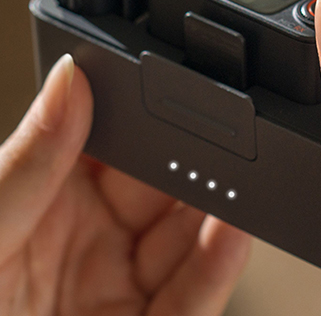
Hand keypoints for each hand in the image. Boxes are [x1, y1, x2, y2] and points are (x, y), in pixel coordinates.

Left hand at [0, 55, 250, 314]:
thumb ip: (29, 162)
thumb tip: (70, 80)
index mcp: (38, 201)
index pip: (109, 145)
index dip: (143, 120)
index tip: (175, 100)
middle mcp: (82, 241)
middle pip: (157, 190)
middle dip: (191, 166)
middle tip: (221, 146)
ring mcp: (115, 289)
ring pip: (182, 242)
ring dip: (214, 213)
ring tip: (238, 188)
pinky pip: (191, 300)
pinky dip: (218, 268)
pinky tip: (232, 235)